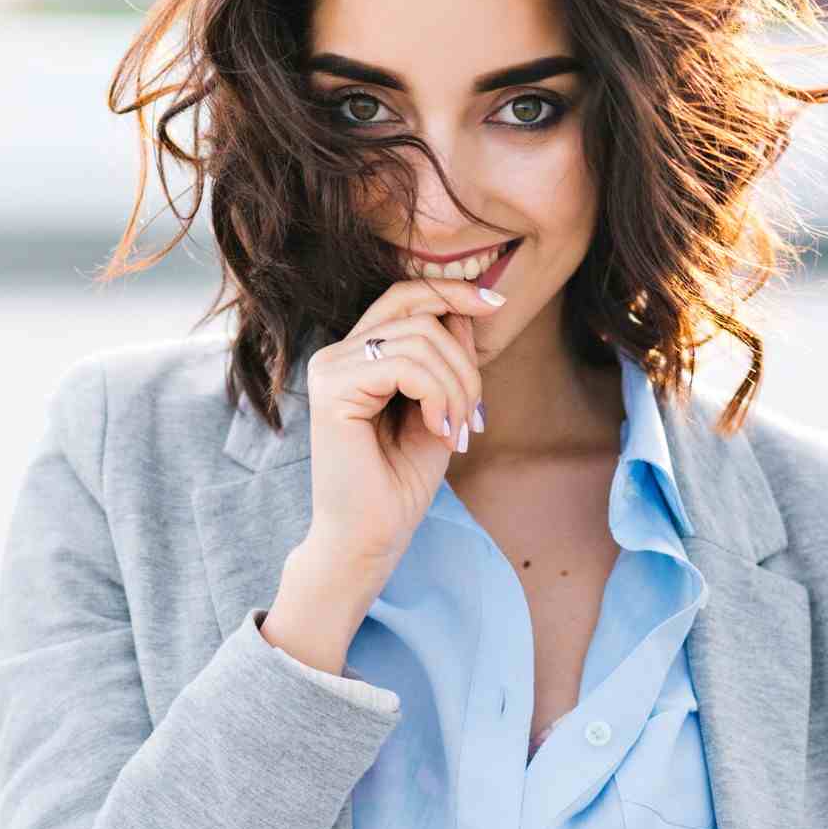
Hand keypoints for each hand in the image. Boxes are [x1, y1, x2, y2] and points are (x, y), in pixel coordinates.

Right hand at [304, 275, 504, 572]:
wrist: (372, 537)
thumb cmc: (401, 481)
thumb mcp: (439, 407)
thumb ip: (446, 359)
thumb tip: (467, 308)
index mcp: (358, 355)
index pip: (405, 298)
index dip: (451, 291)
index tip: (496, 302)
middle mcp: (337, 354)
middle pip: (420, 314)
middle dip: (464, 362)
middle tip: (475, 416)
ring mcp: (330, 368)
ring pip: (420, 340)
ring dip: (456, 387)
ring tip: (457, 430)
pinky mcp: (331, 389)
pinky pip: (406, 365)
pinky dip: (437, 396)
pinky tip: (438, 431)